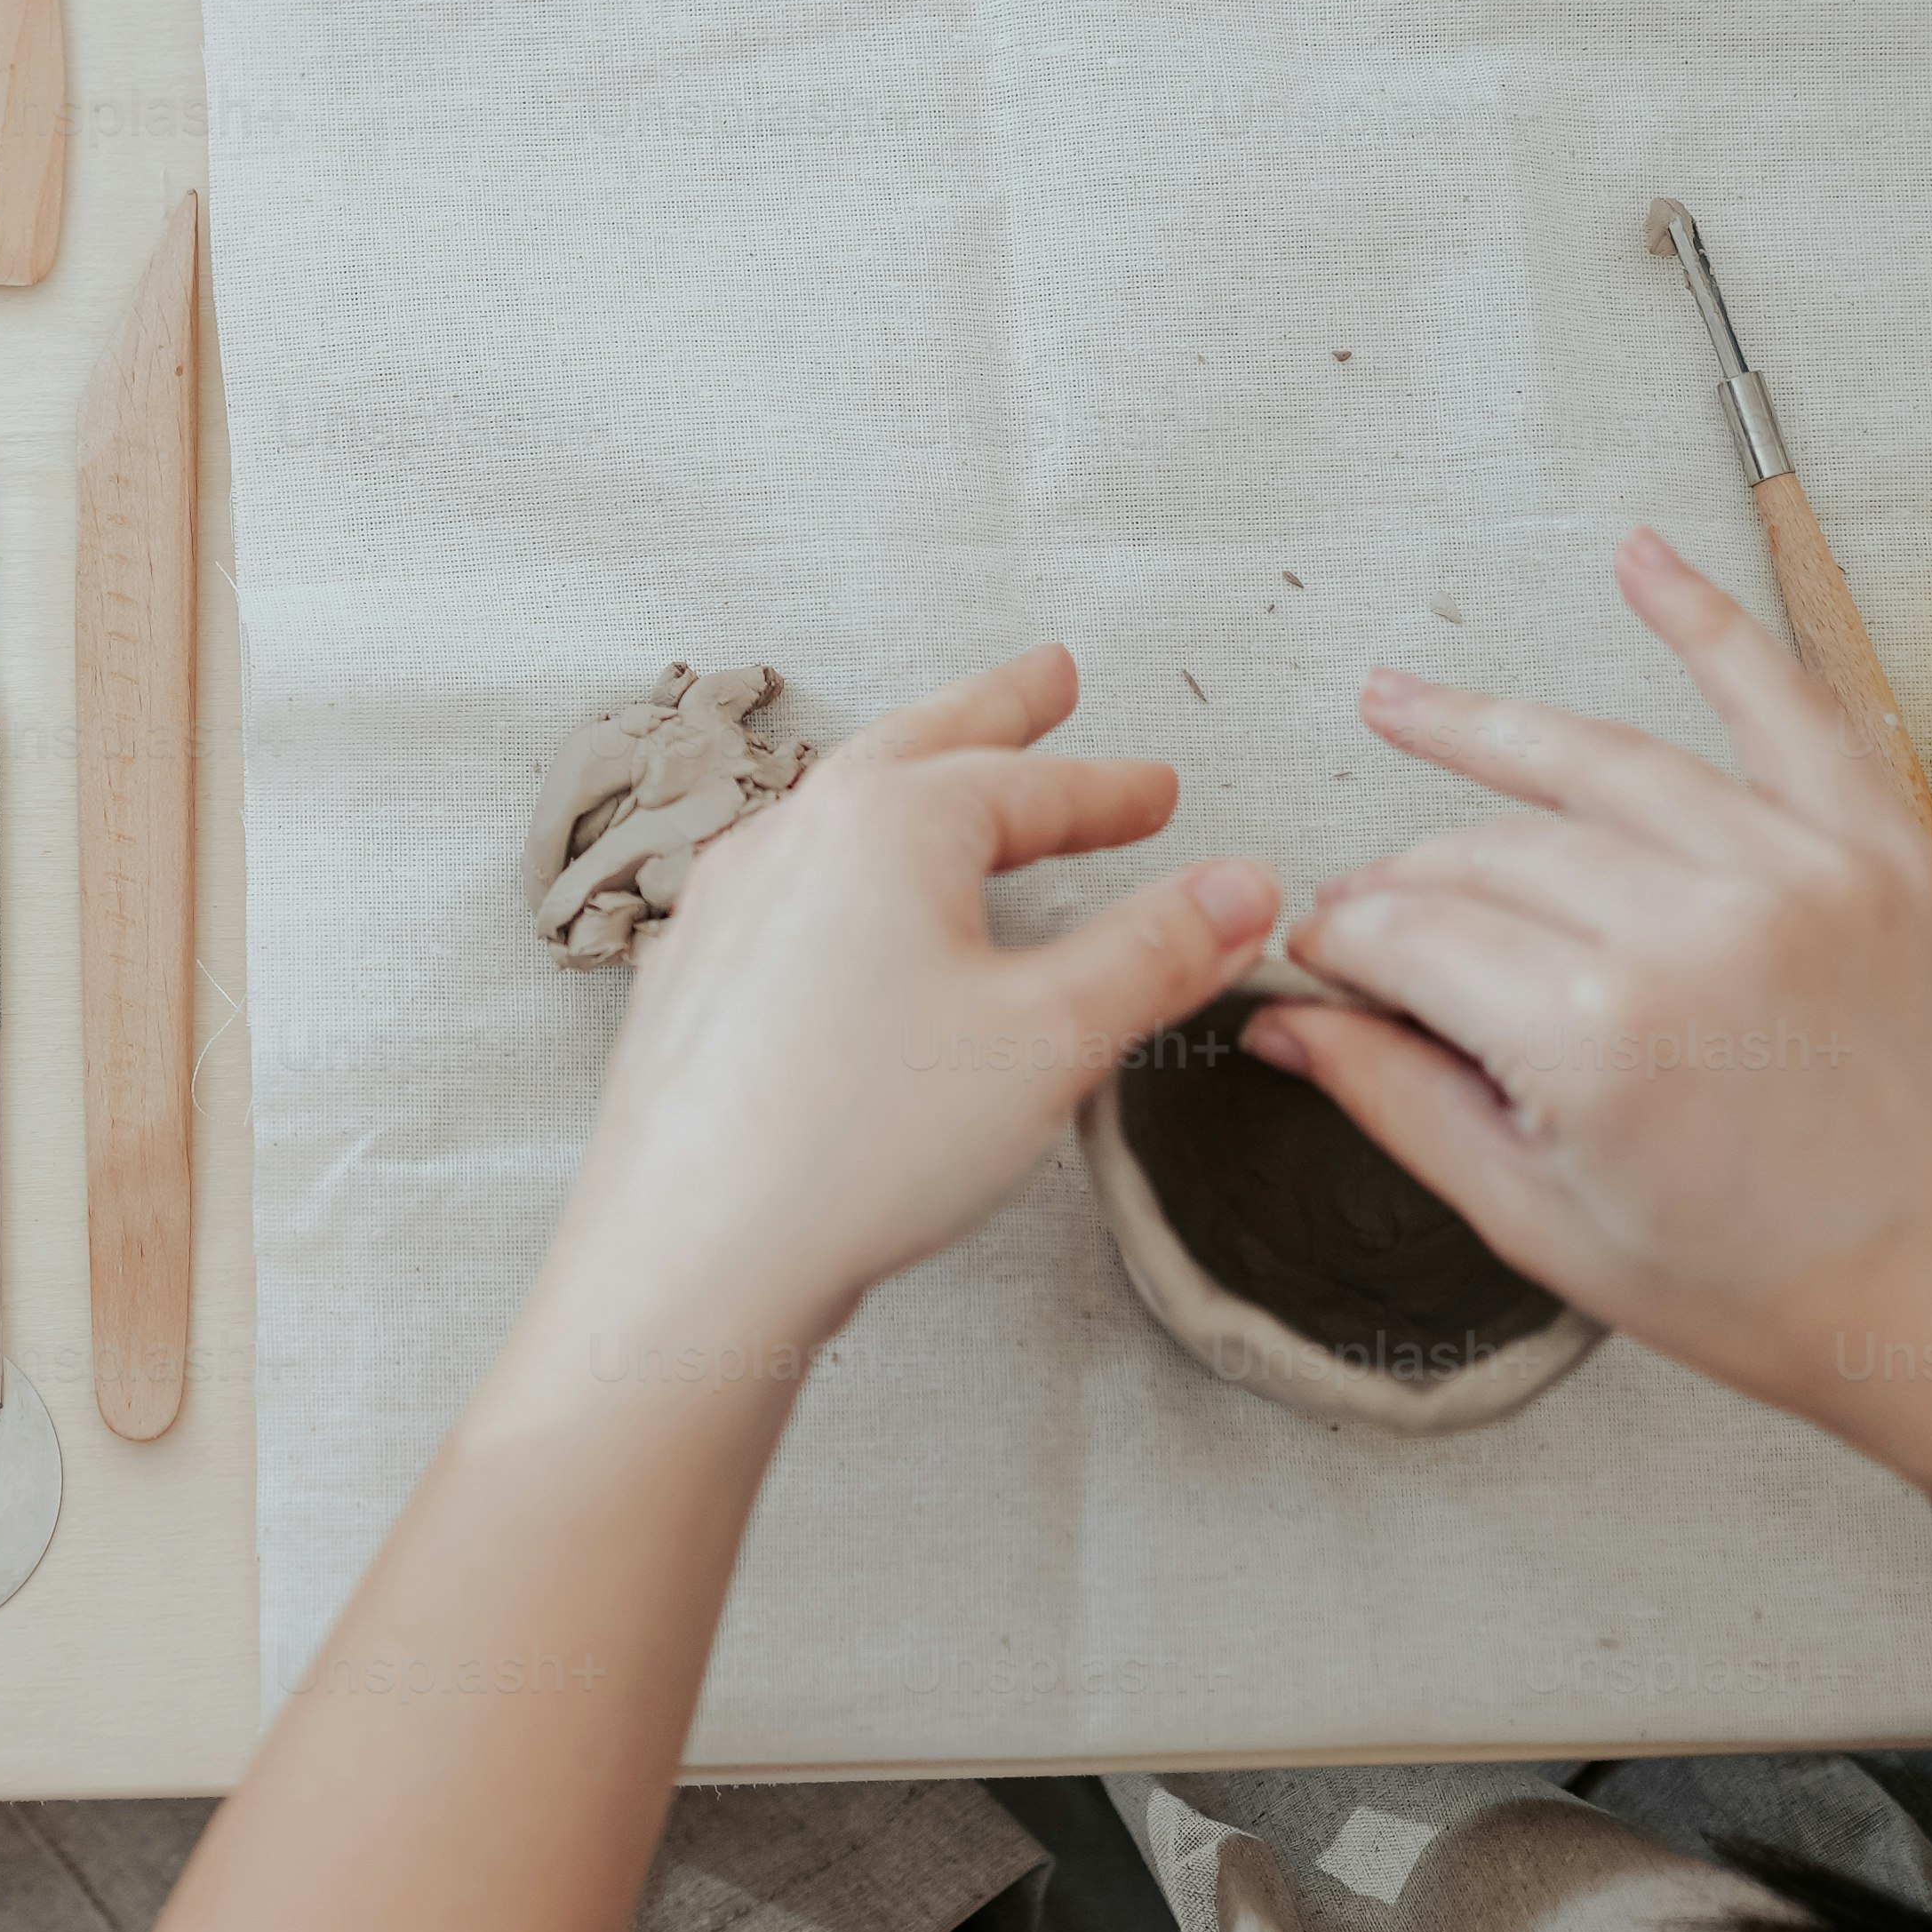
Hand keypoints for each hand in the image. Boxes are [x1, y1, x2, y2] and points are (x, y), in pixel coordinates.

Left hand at [545, 646, 1279, 1360]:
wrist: (692, 1252)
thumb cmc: (852, 1147)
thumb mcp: (1049, 1037)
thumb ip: (1153, 952)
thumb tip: (1238, 890)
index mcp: (885, 826)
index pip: (1028, 785)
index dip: (1107, 789)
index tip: (1158, 791)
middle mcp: (793, 841)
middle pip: (917, 746)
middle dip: (996, 712)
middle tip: (1049, 679)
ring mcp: (729, 906)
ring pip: (839, 805)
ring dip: (914, 775)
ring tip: (956, 775)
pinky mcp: (694, 977)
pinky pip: (786, 880)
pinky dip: (846, 858)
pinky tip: (850, 900)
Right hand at [1252, 527, 1931, 1509]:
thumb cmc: (1758, 1285)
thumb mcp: (1541, 1223)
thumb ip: (1399, 1101)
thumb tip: (1281, 1019)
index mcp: (1597, 1043)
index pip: (1409, 936)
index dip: (1339, 942)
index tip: (1314, 958)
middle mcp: (1694, 932)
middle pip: (1488, 852)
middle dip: (1401, 878)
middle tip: (1362, 910)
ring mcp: (1796, 873)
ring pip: (1596, 766)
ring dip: (1485, 726)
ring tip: (1399, 703)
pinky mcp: (1875, 849)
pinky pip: (1783, 703)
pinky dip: (1709, 623)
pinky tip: (1638, 561)